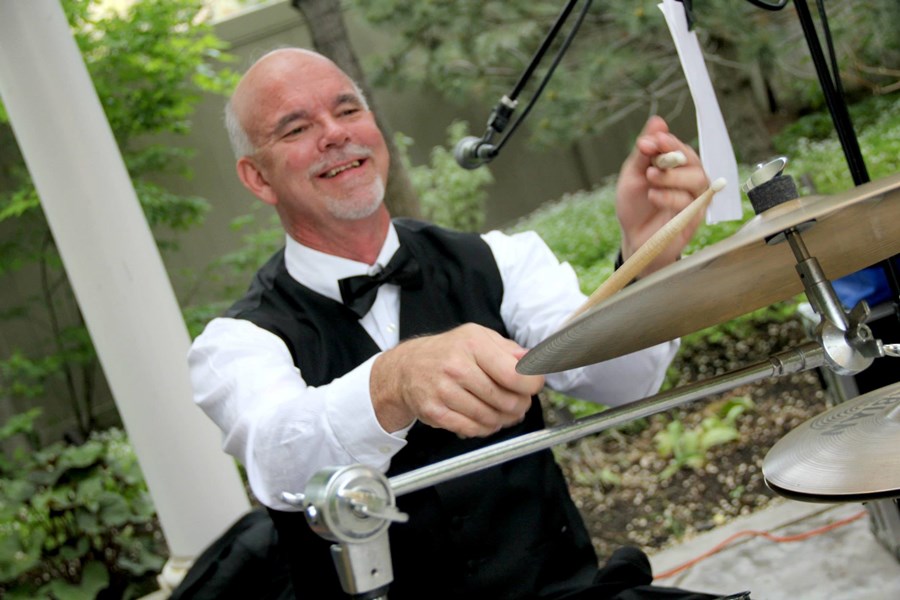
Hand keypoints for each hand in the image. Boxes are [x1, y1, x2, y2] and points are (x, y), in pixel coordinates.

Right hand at [370, 324, 544, 437]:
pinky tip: (487, 419)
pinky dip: (486, 428)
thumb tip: (535, 361)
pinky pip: (473, 429)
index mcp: (472, 344)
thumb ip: (509, 349)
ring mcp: (444, 391)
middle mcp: (457, 367)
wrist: (407, 368)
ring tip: (504, 410)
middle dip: (521, 404)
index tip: (533, 385)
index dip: (532, 384)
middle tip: (520, 401)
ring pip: (492, 418)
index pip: (515, 374)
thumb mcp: (478, 337)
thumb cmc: (448, 352)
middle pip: (507, 400)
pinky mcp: (436, 412)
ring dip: (505, 418)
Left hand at [615, 116, 708, 275]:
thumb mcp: (633, 176)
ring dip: (673, 176)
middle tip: (651, 163)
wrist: (632, 240)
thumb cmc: (634, 207)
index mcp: (674, 167)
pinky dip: (671, 196)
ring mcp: (693, 199)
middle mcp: (688, 181)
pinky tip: (653, 196)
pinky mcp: (694, 218)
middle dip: (672, 157)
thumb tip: (657, 121)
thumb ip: (644, 152)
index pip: (680, 148)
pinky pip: (692, 202)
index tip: (653, 140)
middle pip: (694, 160)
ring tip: (651, 178)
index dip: (668, 141)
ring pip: (698, 179)